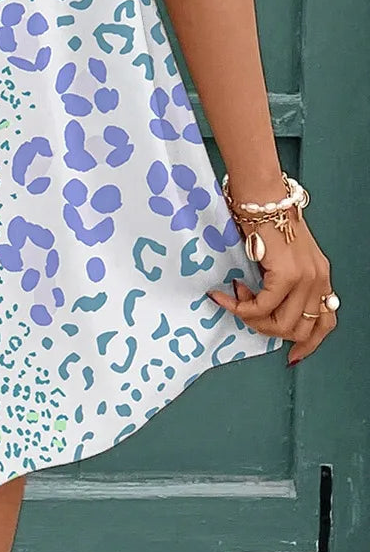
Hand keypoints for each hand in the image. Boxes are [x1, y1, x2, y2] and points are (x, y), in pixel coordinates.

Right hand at [207, 211, 336, 364]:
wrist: (261, 195)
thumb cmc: (265, 219)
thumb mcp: (283, 256)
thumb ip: (283, 282)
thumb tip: (263, 310)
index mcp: (321, 276)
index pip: (326, 322)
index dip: (309, 344)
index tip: (292, 355)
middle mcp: (318, 279)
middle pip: (299, 330)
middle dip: (266, 329)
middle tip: (244, 311)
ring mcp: (305, 278)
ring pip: (280, 324)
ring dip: (251, 319)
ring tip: (234, 299)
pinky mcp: (287, 275)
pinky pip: (262, 307)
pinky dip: (240, 307)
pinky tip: (225, 295)